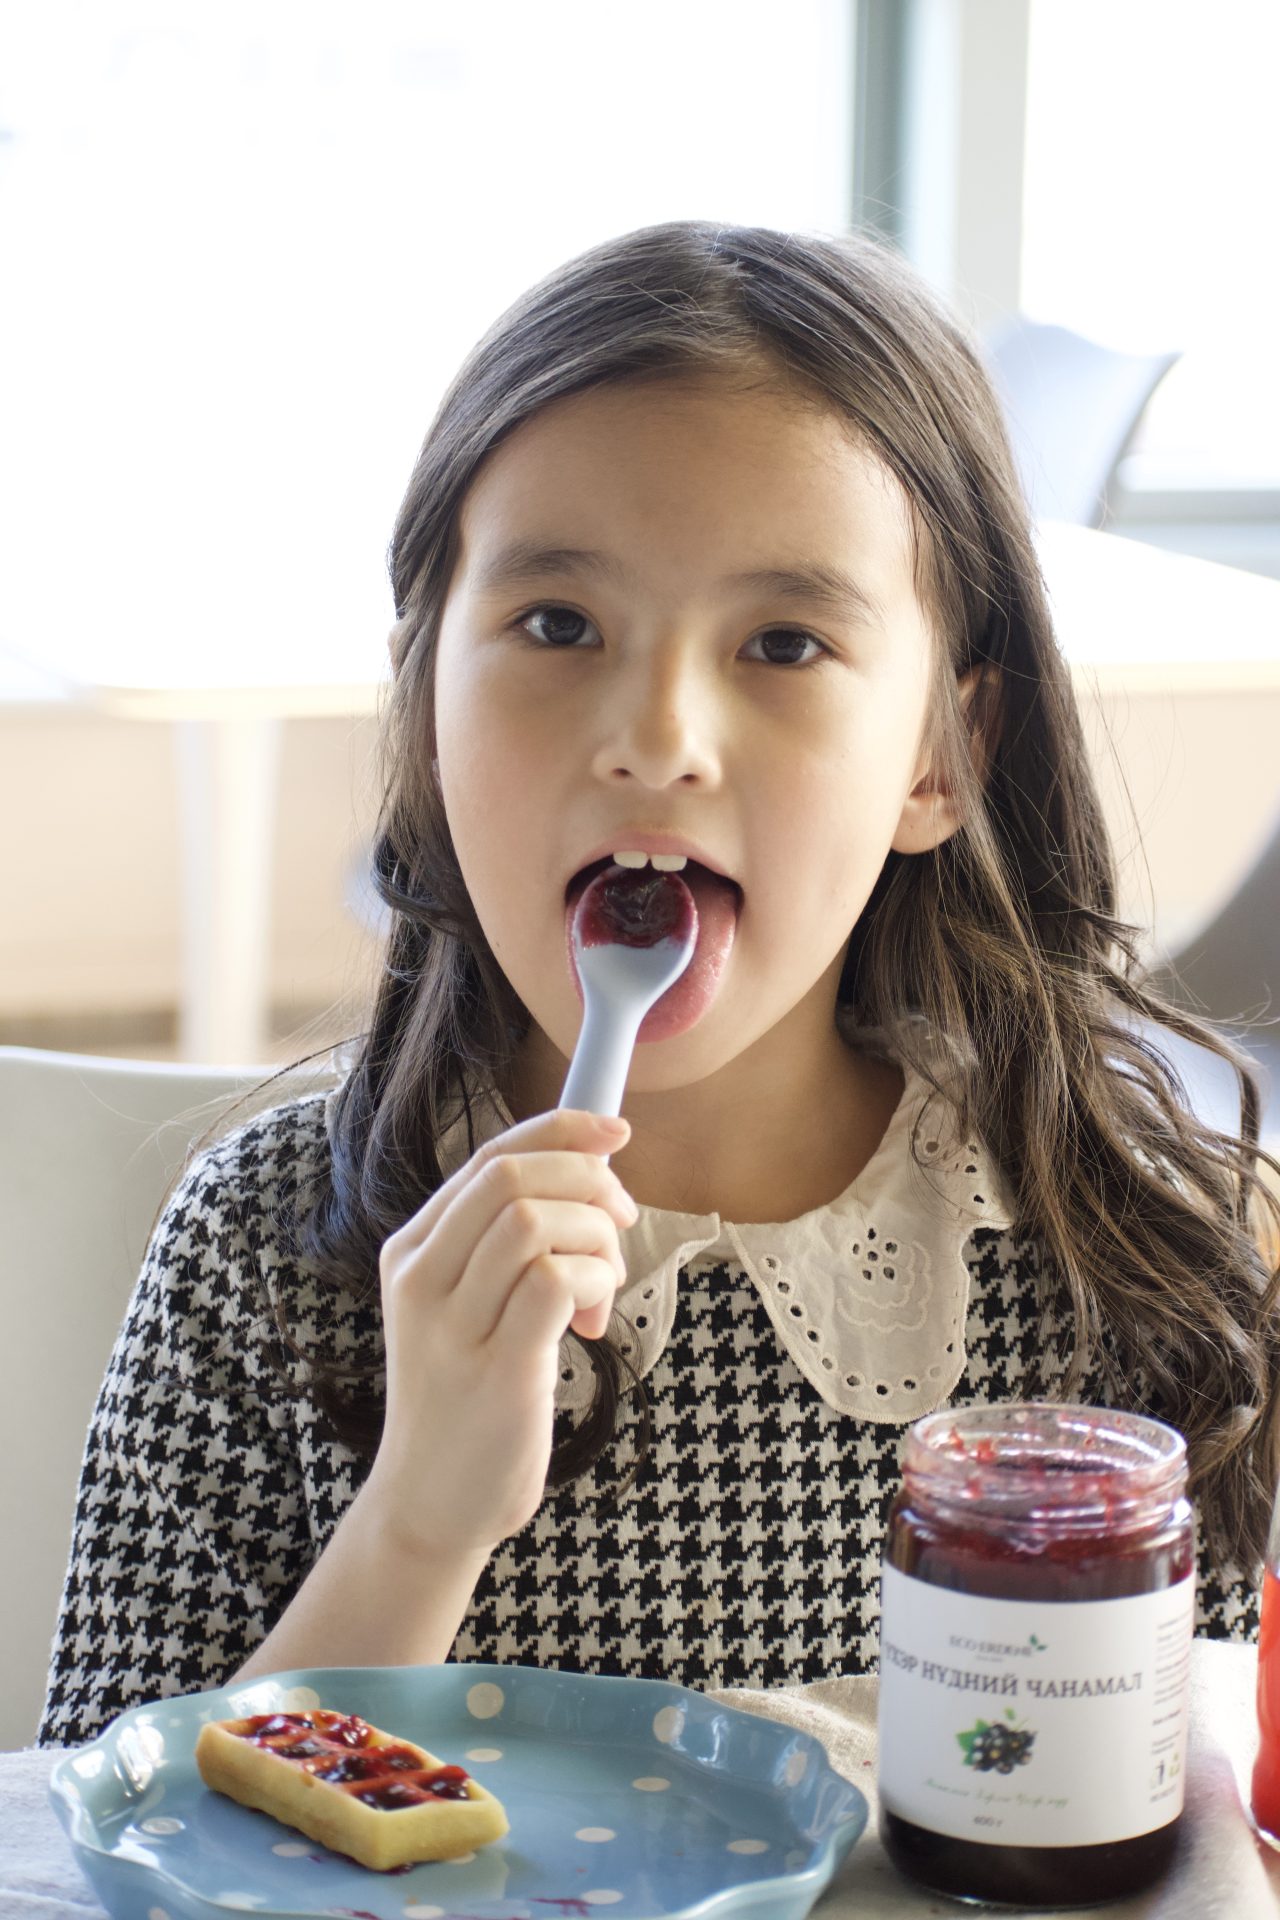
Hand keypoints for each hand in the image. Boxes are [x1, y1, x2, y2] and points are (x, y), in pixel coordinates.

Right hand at [365, 1107, 637, 1559]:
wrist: (430, 1503)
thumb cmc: (468, 1397)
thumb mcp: (468, 1307)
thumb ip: (507, 1245)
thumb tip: (593, 1174)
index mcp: (412, 1251)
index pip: (489, 1158)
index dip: (562, 1131)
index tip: (616, 1133)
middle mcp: (421, 1278)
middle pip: (511, 1176)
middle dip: (587, 1181)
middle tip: (622, 1223)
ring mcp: (452, 1325)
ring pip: (534, 1221)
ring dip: (595, 1238)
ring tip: (603, 1288)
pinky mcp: (495, 1370)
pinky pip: (553, 1282)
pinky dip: (593, 1284)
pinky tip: (592, 1325)